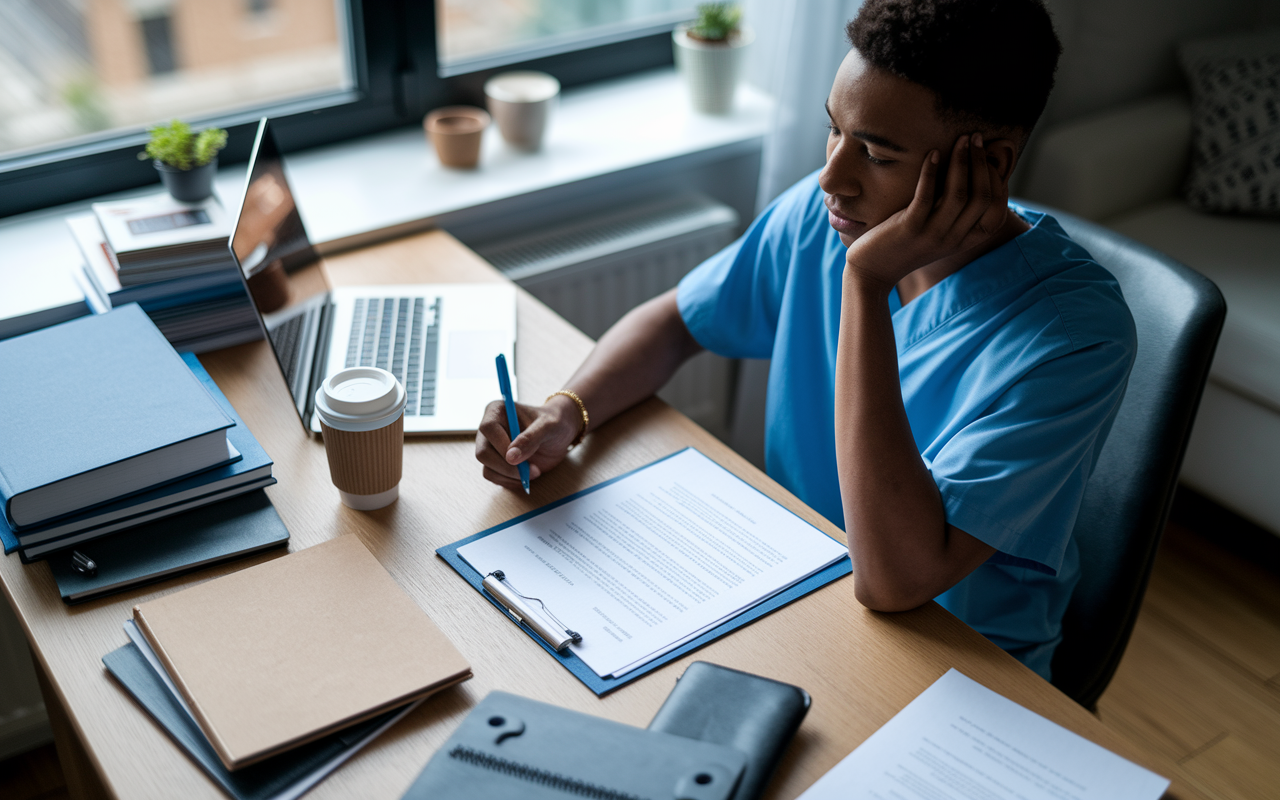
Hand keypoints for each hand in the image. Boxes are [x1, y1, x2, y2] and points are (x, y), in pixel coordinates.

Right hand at [474, 395, 580, 489]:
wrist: (559, 433)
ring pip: (488, 469)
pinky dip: (511, 481)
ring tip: (535, 471)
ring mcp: (490, 447)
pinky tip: (527, 476)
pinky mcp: (495, 462)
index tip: (520, 458)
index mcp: (497, 411)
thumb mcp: (549, 426)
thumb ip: (530, 438)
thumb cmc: (554, 422)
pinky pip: (494, 477)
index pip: (488, 429)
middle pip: (483, 453)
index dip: (502, 446)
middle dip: (507, 467)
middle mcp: (489, 429)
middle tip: (532, 470)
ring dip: (512, 476)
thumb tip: (510, 457)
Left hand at [844, 133, 1010, 291]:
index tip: (990, 155)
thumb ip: (954, 212)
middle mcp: (953, 239)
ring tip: (962, 139)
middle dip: (981, 162)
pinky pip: (926, 195)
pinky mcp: (909, 229)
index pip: (997, 210)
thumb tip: (968, 174)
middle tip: (976, 137)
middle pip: (981, 197)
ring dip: (962, 162)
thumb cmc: (905, 244)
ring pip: (958, 194)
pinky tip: (932, 153)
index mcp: (965, 241)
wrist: (872, 270)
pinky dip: (931, 172)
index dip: (998, 180)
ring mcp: (932, 235)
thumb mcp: (937, 231)